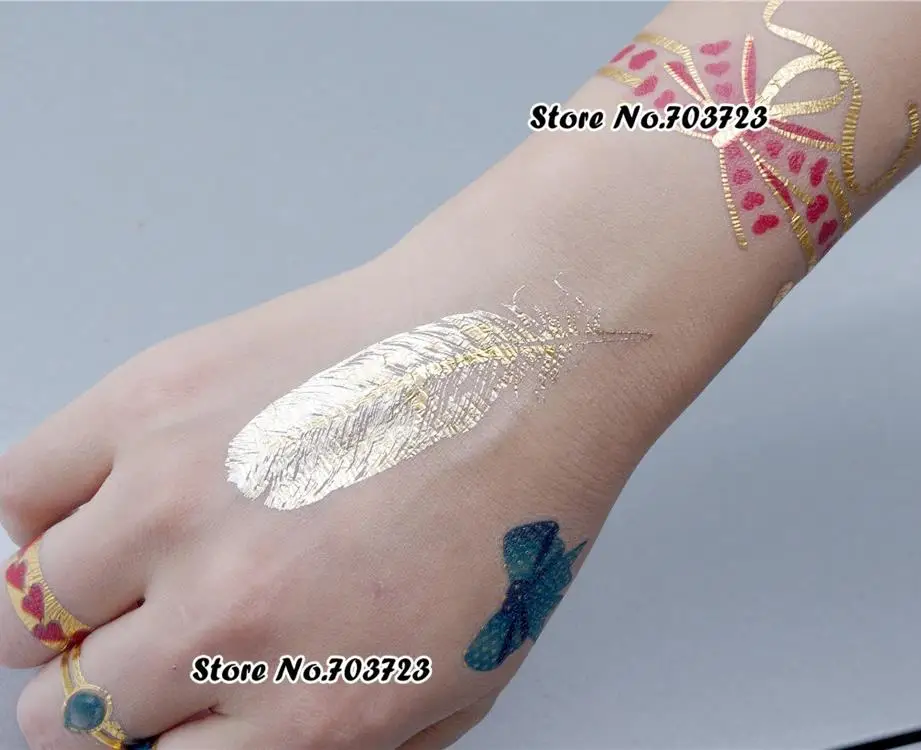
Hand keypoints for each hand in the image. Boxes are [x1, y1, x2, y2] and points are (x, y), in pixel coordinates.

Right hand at [0, 240, 618, 749]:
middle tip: (136, 643)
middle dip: (96, 689)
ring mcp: (176, 506)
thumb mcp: (462, 682)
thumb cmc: (507, 501)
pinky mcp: (151, 406)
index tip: (154, 706)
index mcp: (310, 711)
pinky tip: (99, 503)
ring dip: (56, 607)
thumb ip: (338, 744)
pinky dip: (42, 512)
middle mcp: (228, 621)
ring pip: (23, 607)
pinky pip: (22, 490)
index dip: (147, 737)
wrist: (513, 354)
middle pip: (70, 708)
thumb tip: (223, 741)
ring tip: (116, 572)